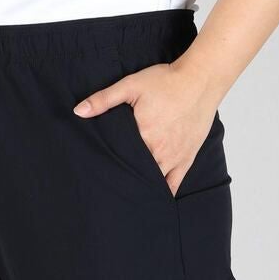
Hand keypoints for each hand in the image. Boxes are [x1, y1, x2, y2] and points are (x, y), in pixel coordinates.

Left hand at [73, 60, 221, 195]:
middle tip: (110, 189)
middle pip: (136, 173)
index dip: (109, 166)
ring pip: (153, 182)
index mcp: (143, 137)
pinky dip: (163, 193)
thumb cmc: (166, 82)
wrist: (200, 80)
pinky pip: (174, 185)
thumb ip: (103, 99)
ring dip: (141, 188)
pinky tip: (153, 200)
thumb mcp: (131, 85)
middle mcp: (159, 152)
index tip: (99, 173)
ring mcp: (174, 158)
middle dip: (124, 179)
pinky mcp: (186, 160)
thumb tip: (78, 111)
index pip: (120, 159)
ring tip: (128, 196)